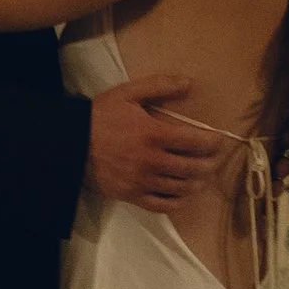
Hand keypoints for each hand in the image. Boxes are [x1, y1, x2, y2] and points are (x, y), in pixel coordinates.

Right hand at [87, 76, 220, 211]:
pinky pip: (162, 204)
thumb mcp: (128, 93)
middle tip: (216, 160)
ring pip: (180, 187)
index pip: (194, 141)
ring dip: (197, 182)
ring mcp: (143, 181)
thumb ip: (159, 86)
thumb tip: (189, 83)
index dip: (212, 143)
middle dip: (210, 164)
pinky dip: (177, 201)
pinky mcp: (132, 196)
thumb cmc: (100, 116)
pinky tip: (183, 195)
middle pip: (192, 167)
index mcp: (154, 134)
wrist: (69, 144)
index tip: (219, 141)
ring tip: (203, 177)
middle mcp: (152, 161)